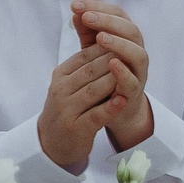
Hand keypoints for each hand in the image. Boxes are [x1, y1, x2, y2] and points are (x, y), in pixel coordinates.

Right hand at [35, 42, 125, 171]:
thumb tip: (105, 42)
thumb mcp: (68, 84)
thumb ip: (83, 66)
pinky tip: (122, 100)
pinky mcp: (76, 128)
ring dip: (113, 80)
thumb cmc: (66, 109)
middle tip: (133, 51)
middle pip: (90, 71)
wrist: (50, 142)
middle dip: (113, 60)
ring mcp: (67, 110)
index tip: (124, 40)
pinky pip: (96, 115)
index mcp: (60, 76)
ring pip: (93, 91)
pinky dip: (110, 107)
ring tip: (132, 72)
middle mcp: (60, 90)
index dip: (105, 47)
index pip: (84, 56)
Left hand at [71, 0, 153, 150]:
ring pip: (138, 54)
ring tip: (101, 37)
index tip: (76, 4)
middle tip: (87, 17)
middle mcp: (136, 51)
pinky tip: (112, 63)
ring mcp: (138, 72)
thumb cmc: (102, 73)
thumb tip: (76, 9)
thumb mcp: (92, 48)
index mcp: (126, 38)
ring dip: (120, 44)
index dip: (99, 7)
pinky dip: (124, 72)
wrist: (112, 108)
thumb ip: (86, 30)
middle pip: (130, 30)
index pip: (118, 15)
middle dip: (108, 21)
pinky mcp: (135, 92)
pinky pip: (134, 81)